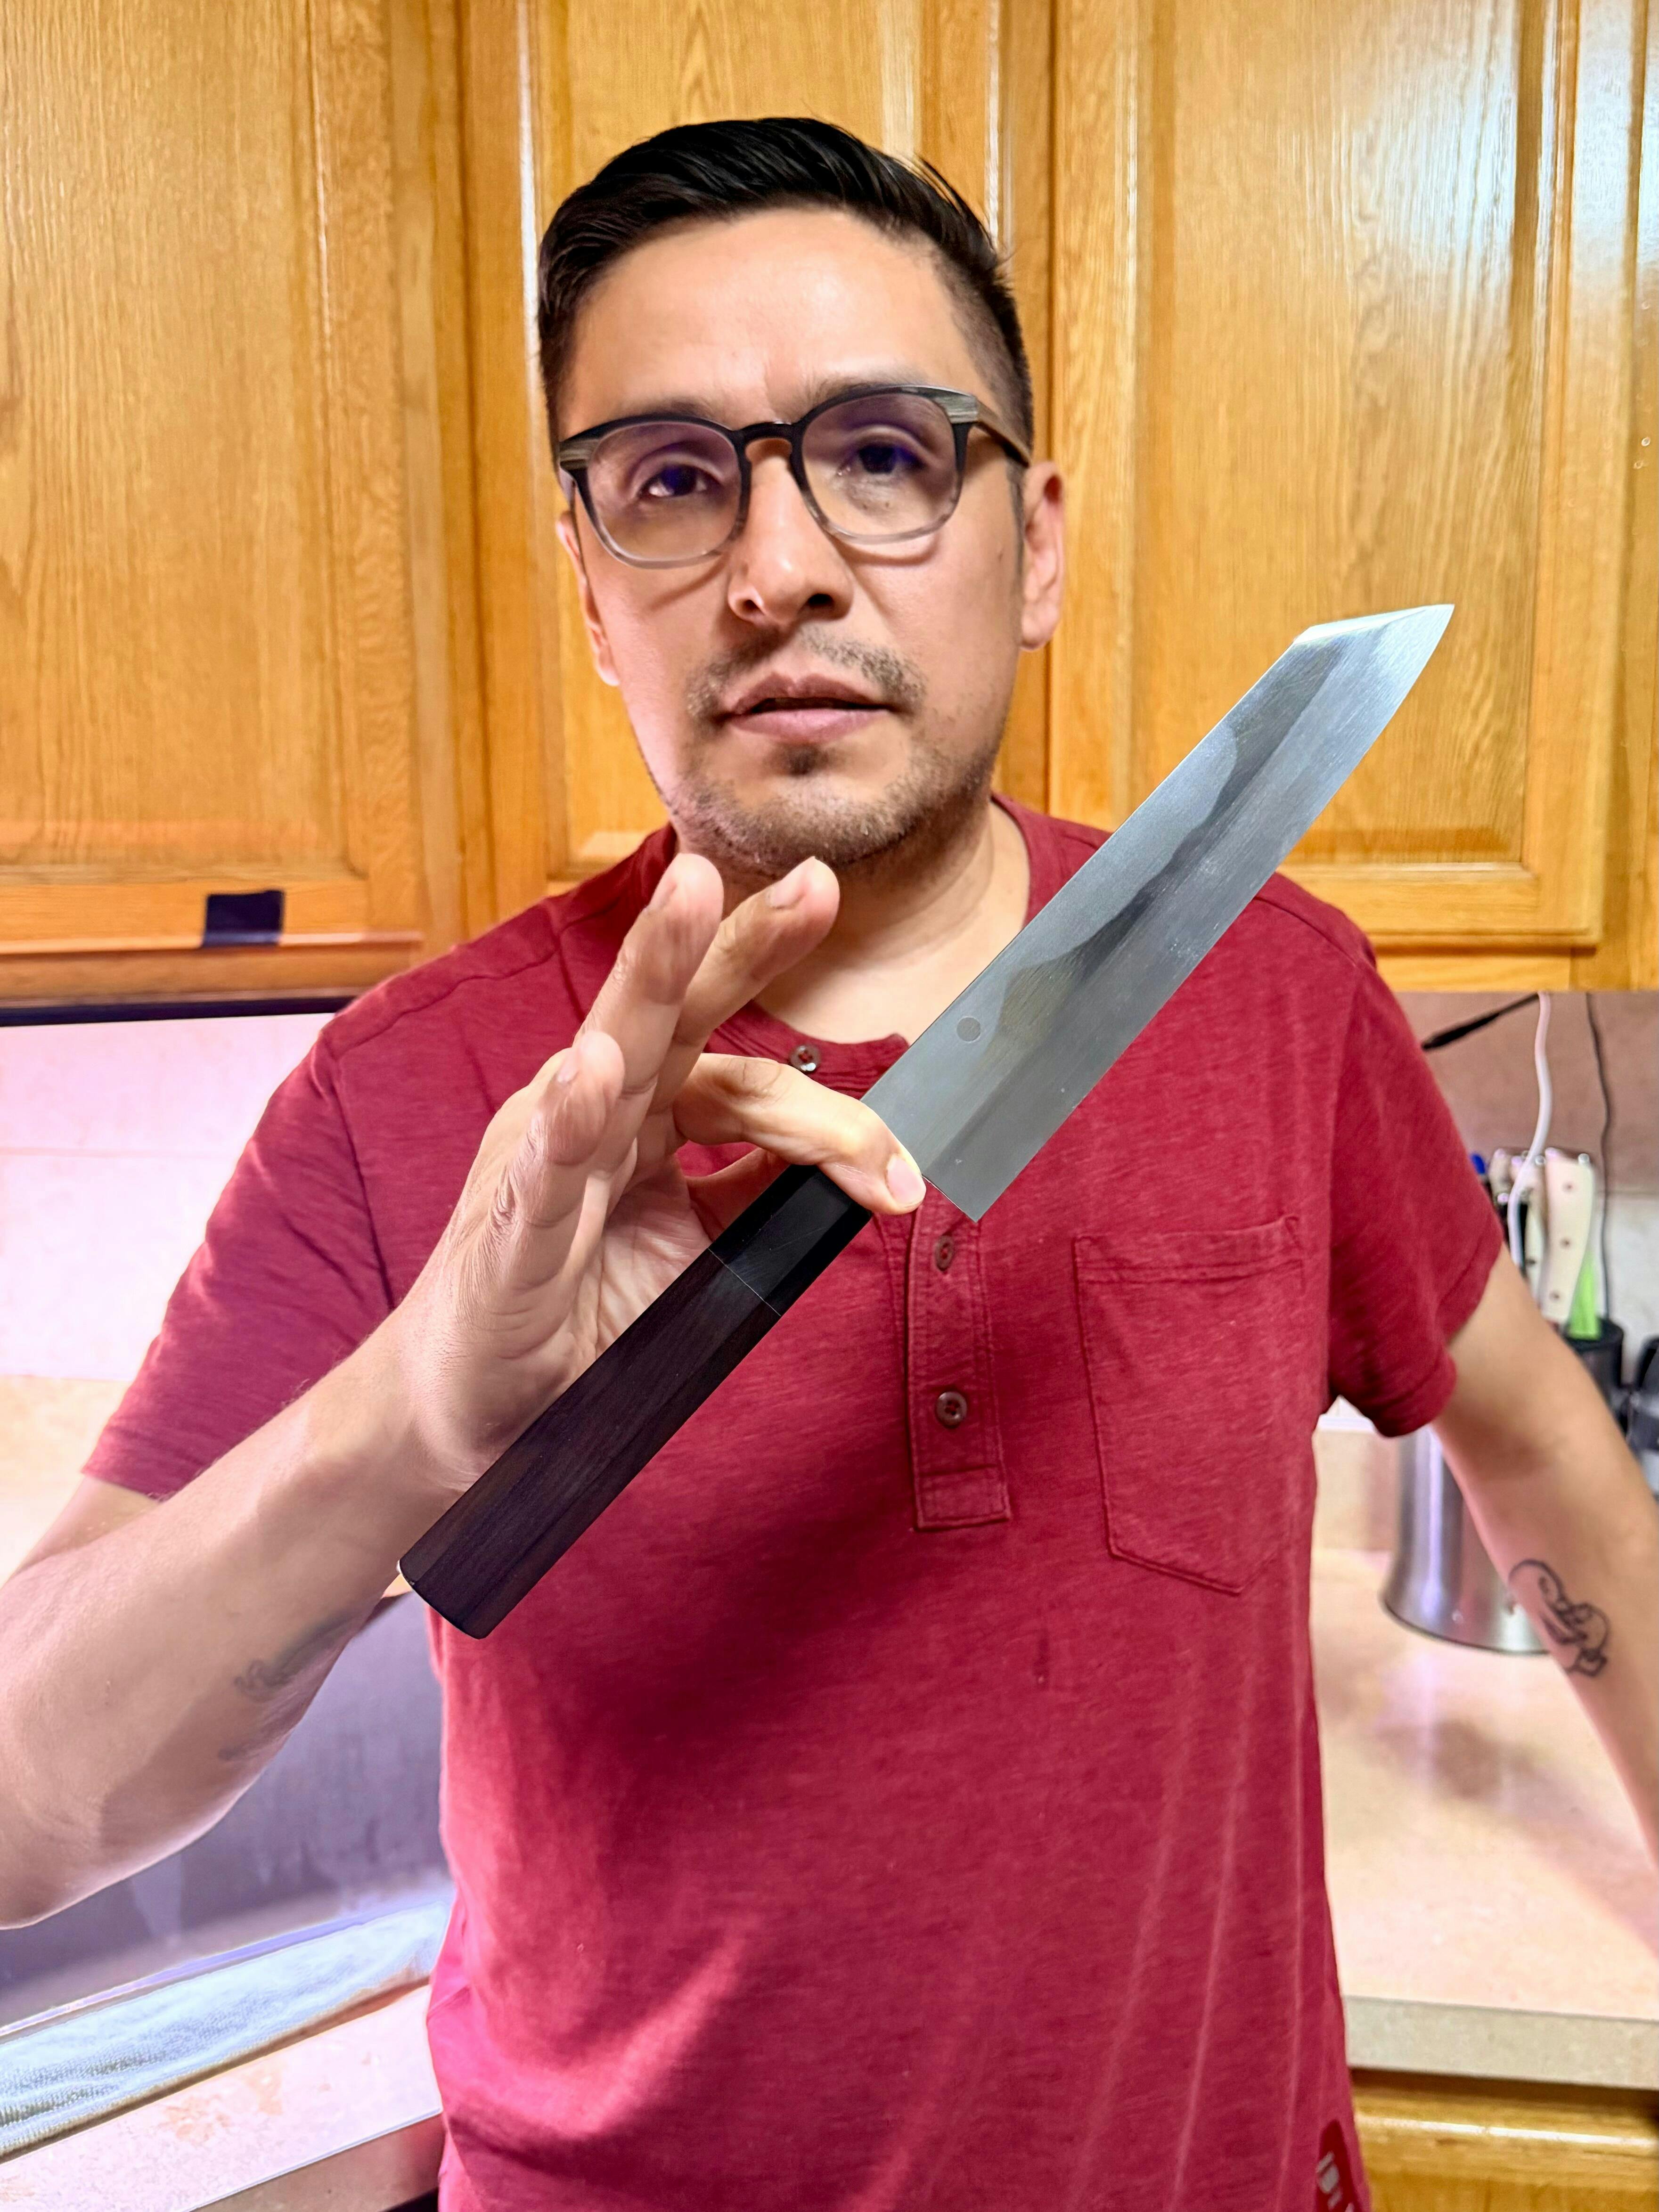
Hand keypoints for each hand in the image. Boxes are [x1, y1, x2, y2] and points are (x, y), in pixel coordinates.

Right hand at [380, 853, 924, 1500]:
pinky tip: (594, 1066)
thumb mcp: (694, 1245)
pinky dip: (570, 1112)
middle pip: (681, 1012)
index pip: (751, 1083)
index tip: (902, 1178)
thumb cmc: (575, 1305)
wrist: (474, 1400)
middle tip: (817, 880)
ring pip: (613, 1049)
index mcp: (645, 1111)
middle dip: (744, 940)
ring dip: (654, 970)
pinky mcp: (510, 1220)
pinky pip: (546, 1161)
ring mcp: (546, 1153)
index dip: (834, 1125)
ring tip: (692, 895)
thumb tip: (848, 1166)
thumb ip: (756, 1190)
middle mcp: (598, 1108)